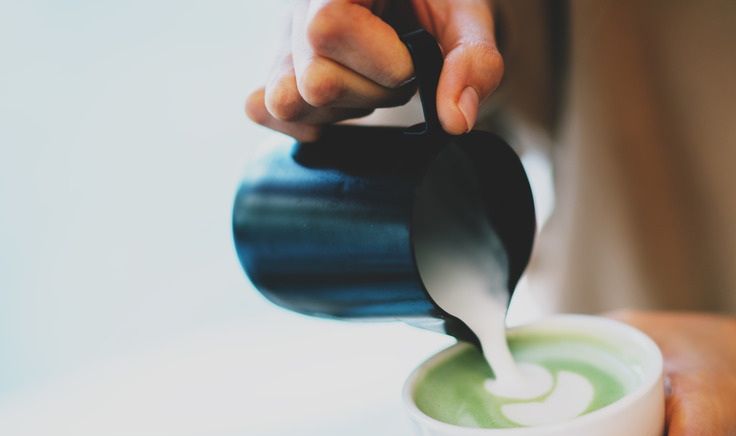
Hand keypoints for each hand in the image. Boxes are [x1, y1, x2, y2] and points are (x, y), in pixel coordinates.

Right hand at [245, 0, 502, 140]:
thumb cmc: (435, 0)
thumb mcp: (468, 15)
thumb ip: (474, 60)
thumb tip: (454, 119)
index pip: (329, 30)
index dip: (387, 62)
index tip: (413, 52)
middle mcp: (298, 3)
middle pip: (313, 80)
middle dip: (374, 91)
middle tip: (398, 70)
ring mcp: (279, 37)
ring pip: (286, 101)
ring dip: (345, 108)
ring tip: (369, 79)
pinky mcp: (270, 68)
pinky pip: (261, 109)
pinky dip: (309, 122)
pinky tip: (344, 103)